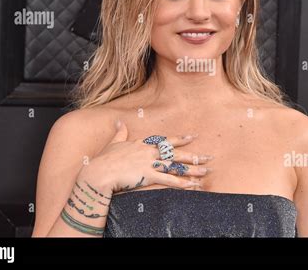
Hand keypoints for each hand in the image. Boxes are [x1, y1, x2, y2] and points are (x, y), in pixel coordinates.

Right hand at [77, 120, 212, 196]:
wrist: (99, 171)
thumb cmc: (104, 159)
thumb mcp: (114, 143)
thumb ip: (120, 133)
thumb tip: (119, 121)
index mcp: (143, 145)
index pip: (166, 141)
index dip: (181, 139)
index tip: (193, 137)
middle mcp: (149, 153)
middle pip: (176, 154)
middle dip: (194, 156)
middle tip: (209, 157)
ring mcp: (150, 164)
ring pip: (176, 167)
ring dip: (192, 170)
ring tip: (206, 172)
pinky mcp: (148, 176)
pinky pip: (169, 180)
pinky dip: (182, 183)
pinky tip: (192, 185)